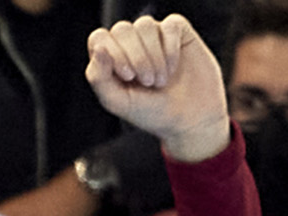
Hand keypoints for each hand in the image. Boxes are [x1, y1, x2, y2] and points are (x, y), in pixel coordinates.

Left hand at [86, 15, 227, 162]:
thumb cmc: (150, 112)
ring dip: (154, 56)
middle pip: (122, 29)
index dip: (113, 53)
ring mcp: (153, 35)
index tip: (128, 77)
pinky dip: (171, 48)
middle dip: (136, 57)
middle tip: (148, 82)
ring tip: (160, 80)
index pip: (99, 38)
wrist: (189, 118)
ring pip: (145, 25)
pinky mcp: (178, 31)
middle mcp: (129, 43)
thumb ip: (98, 77)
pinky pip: (170, 25)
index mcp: (109, 58)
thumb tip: (99, 48)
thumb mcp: (118, 102)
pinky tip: (173, 67)